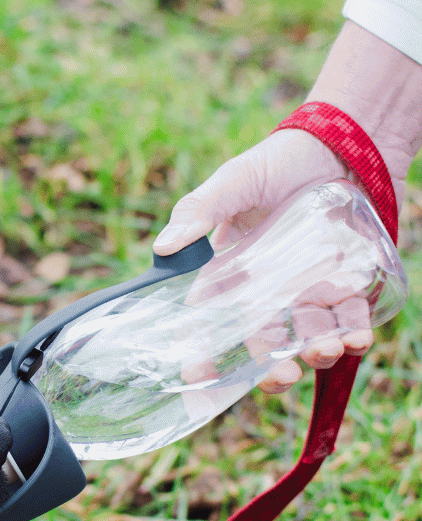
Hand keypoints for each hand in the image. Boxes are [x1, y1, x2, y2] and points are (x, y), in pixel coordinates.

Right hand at [153, 129, 377, 392]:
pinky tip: (357, 337)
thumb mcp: (232, 182)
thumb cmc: (276, 163)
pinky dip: (354, 333)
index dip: (202, 352)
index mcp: (229, 274)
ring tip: (325, 349)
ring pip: (306, 337)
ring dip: (315, 352)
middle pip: (261, 341)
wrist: (341, 144)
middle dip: (269, 367)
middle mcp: (266, 291)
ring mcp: (307, 291)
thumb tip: (163, 248)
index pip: (210, 320)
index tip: (197, 376)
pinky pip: (348, 319)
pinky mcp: (345, 285)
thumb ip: (198, 212)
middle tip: (280, 376)